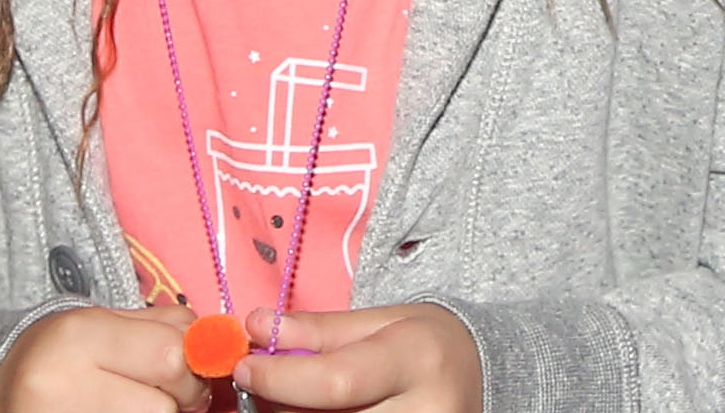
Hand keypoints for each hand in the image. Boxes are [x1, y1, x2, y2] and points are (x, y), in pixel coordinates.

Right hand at [0, 305, 208, 412]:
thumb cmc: (64, 351)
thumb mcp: (106, 322)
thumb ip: (163, 327)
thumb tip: (216, 343)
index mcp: (80, 337)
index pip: (170, 357)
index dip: (195, 365)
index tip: (198, 367)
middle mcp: (63, 385)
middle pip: (162, 405)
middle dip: (181, 400)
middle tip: (176, 395)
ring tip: (145, 404)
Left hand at [233, 307, 481, 411]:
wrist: (481, 377)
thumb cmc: (425, 344)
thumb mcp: (381, 321)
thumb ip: (319, 330)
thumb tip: (257, 325)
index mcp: (417, 359)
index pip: (337, 382)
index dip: (280, 378)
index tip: (244, 365)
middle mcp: (422, 412)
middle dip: (281, 405)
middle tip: (263, 386)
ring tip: (297, 398)